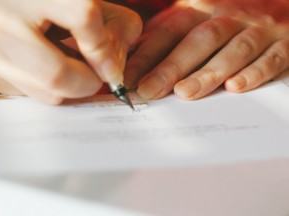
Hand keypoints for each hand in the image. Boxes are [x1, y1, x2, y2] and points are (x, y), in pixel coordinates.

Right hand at [0, 0, 141, 103]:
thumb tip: (114, 70)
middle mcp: (0, 20)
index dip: (104, 46)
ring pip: (45, 93)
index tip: (111, 65)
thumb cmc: (35, 1)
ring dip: (67, 87)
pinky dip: (45, 87)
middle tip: (91, 75)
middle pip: (57, 75)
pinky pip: (29, 96)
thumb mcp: (78, 1)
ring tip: (60, 62)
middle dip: (86, 83)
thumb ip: (112, 24)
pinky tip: (39, 65)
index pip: (83, 16)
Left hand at [125, 0, 288, 99]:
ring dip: (209, 73)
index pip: (170, 31)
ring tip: (185, 93)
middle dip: (172, 66)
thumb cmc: (228, 19)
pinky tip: (236, 88)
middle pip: (199, 40)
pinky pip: (272, 58)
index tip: (128, 79)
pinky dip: (255, 73)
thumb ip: (167, 36)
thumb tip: (133, 60)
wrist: (280, 5)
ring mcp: (259, 30)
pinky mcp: (284, 45)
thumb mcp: (195, 18)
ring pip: (234, 49)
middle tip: (149, 91)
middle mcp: (230, 17)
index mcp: (202, 10)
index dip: (148, 55)